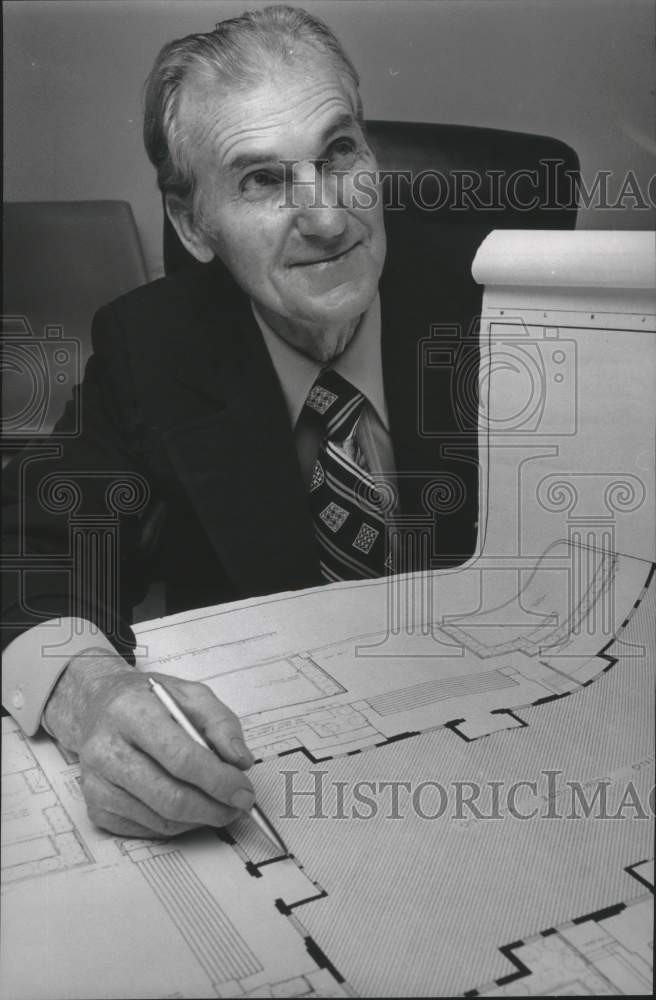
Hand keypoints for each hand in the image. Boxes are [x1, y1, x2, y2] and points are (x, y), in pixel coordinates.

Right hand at [43, 649, 255, 837]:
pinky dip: (177, 825)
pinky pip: (146, 830)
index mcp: (131, 712)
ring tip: (218, 805)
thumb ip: (221, 723)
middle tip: (237, 806)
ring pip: (160, 819)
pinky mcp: (96, 808)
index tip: (243, 790)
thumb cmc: (147, 702)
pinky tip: (188, 808)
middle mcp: (106, 749)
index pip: (181, 757)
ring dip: (199, 819)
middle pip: (170, 796)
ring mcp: (97, 783)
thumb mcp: (190, 694)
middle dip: (213, 808)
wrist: (97, 707)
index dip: (218, 780)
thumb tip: (240, 760)